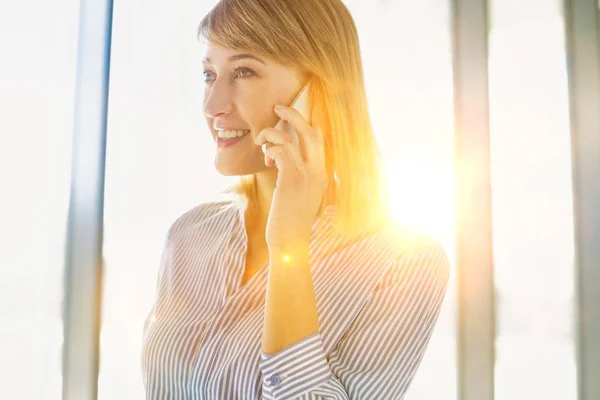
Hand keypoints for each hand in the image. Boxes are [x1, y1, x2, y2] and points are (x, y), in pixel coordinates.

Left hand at [254, 104, 328, 254]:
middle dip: (294, 115)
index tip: (291, 117)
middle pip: (311, 131)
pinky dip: (269, 148)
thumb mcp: (299, 196)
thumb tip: (282, 159)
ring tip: (261, 142)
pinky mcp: (291, 179)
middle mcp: (318, 172)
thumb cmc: (291, 221)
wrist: (291, 243)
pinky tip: (265, 158)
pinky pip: (280, 150)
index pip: (319, 140)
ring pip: (290, 138)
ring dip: (271, 134)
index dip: (307, 124)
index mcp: (322, 174)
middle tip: (278, 107)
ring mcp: (307, 175)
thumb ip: (296, 176)